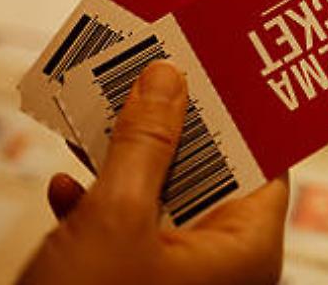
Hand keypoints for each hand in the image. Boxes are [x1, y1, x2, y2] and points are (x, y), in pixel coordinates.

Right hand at [19, 62, 288, 284]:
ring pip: (159, 201)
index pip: (264, 162)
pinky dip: (96, 208)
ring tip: (103, 107)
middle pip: (210, 174)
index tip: (217, 63)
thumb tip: (171, 77)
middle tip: (151, 69)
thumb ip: (146, 142)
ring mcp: (174, 283)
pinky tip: (64, 187)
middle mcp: (221, 268)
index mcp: (245, 250)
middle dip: (174, 125)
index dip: (241, 111)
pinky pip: (124, 237)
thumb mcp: (116, 217)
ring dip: (127, 159)